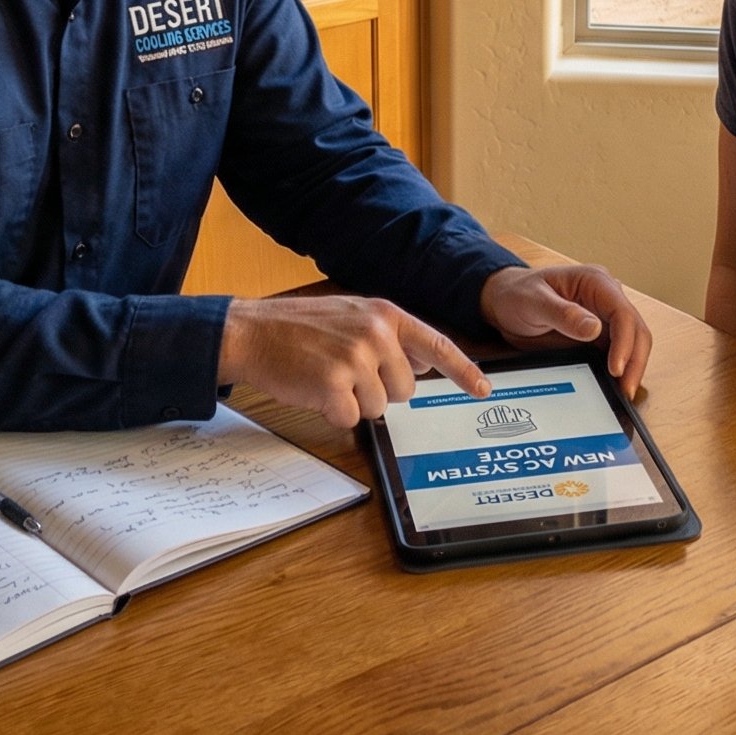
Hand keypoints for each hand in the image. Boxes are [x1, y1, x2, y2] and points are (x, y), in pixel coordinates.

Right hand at [218, 296, 489, 428]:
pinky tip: (315, 390)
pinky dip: (333, 413)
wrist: (252, 332)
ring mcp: (356, 359)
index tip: (483, 390)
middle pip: (406, 389)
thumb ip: (389, 336)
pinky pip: (351, 419)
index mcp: (385, 315)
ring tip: (326, 376)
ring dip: (353, 402)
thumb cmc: (299, 328)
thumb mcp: (352, 316)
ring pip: (379, 408)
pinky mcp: (335, 386)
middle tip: (345, 372)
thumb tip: (424, 366)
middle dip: (379, 390)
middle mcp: (377, 334)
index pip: (437, 345)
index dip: (463, 371)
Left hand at [480, 264, 653, 396]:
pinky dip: (620, 370)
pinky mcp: (600, 335)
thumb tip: (594, 328)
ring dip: (631, 368)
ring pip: (632, 343)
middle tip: (626, 391)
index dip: (625, 342)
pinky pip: (618, 353)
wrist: (504, 302)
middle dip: (635, 361)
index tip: (616, 369)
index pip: (622, 313)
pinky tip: (614, 388)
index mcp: (595, 282)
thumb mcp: (533, 302)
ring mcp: (605, 317)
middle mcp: (607, 297)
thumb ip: (563, 314)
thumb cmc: (517, 294)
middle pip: (636, 330)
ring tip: (623, 394)